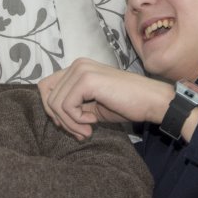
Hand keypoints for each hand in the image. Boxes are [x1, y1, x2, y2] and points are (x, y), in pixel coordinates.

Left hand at [39, 58, 173, 139]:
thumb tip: (55, 118)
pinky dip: (76, 120)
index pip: (46, 87)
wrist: (150, 101)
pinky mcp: (86, 80)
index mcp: (78, 68)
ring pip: (55, 103)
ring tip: (87, 130)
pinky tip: (93, 122)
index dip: (52, 109)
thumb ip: (74, 106)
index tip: (70, 124)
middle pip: (47, 95)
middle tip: (79, 132)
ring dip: (69, 123)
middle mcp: (77, 65)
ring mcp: (81, 70)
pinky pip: (66, 106)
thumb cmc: (126, 104)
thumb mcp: (93, 105)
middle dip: (60, 119)